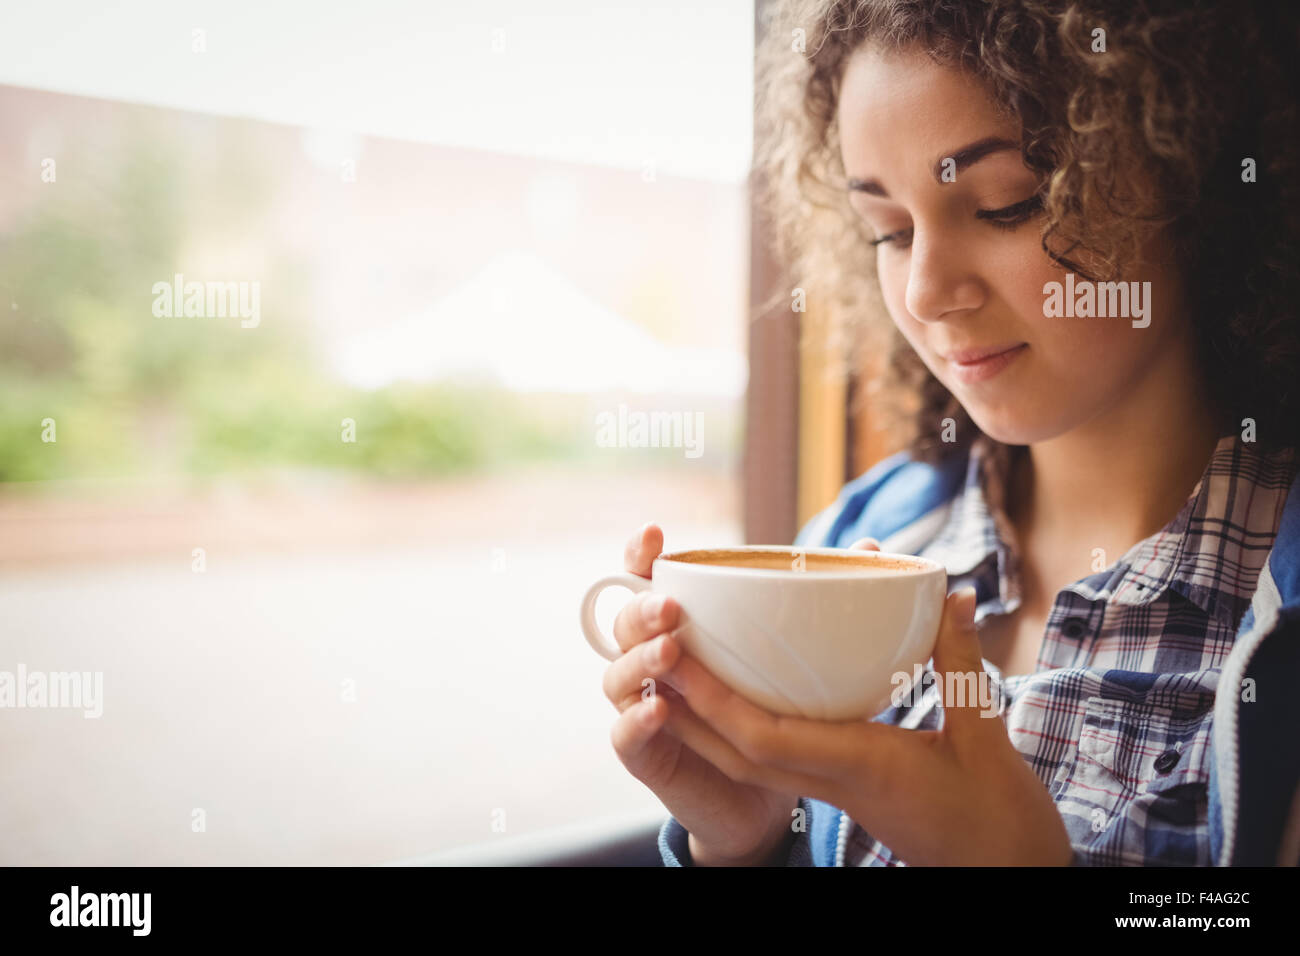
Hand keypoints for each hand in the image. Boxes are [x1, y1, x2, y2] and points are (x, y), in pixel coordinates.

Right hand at [603, 524, 799, 864]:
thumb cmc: (774, 716)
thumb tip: (872, 551)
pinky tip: (661, 710)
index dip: (641, 556)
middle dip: (642, 608)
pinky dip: (637, 721)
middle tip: (672, 605)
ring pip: (618, 676)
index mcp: (679, 628)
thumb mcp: (798, 657)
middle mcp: (651, 662)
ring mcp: (641, 709)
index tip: (656, 534)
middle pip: (624, 623)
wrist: (761, 802)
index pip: (647, 581)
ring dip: (640, 660)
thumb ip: (825, 602)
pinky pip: (626, 737)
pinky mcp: (646, 758)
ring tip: (670, 650)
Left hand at [657, 552, 1072, 865]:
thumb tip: (953, 597)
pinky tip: (735, 695)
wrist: (1009, 878)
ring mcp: (835, 791)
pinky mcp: (843, 789)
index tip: (677, 657)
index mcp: (860, 770)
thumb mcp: (987, 737)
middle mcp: (833, 783)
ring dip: (704, 721)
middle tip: (650, 655)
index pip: (767, 740)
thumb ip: (962, 665)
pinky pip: (777, 758)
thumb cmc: (1000, 821)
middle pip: (737, 752)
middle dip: (688, 707)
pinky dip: (744, 728)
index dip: (715, 701)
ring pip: (749, 760)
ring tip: (668, 673)